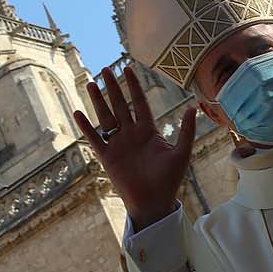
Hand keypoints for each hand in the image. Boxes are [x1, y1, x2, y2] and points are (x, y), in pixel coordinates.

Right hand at [74, 65, 196, 230]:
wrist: (154, 202)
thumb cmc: (170, 180)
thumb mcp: (181, 153)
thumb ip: (186, 130)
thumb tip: (193, 106)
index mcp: (148, 131)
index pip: (139, 103)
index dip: (134, 86)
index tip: (128, 68)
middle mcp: (131, 134)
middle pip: (120, 105)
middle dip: (113, 87)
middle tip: (106, 69)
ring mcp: (118, 144)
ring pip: (106, 117)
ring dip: (98, 101)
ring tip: (91, 83)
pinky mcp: (107, 157)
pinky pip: (95, 138)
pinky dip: (86, 127)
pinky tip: (78, 113)